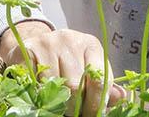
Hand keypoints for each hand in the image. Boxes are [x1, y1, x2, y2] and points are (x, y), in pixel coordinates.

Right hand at [0, 23, 124, 116]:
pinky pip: (34, 82)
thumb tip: (121, 97)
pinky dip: (37, 93)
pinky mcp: (27, 49)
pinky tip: (40, 93)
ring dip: (55, 101)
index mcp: (91, 45)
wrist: (34, 42)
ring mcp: (47, 42)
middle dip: (75, 107)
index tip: (91, 115)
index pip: (99, 80)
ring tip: (56, 103)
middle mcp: (70, 39)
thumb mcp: (88, 68)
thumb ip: (102, 85)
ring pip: (54, 86)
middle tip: (73, 114)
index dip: (95, 104)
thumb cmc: (67, 61)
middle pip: (75, 86)